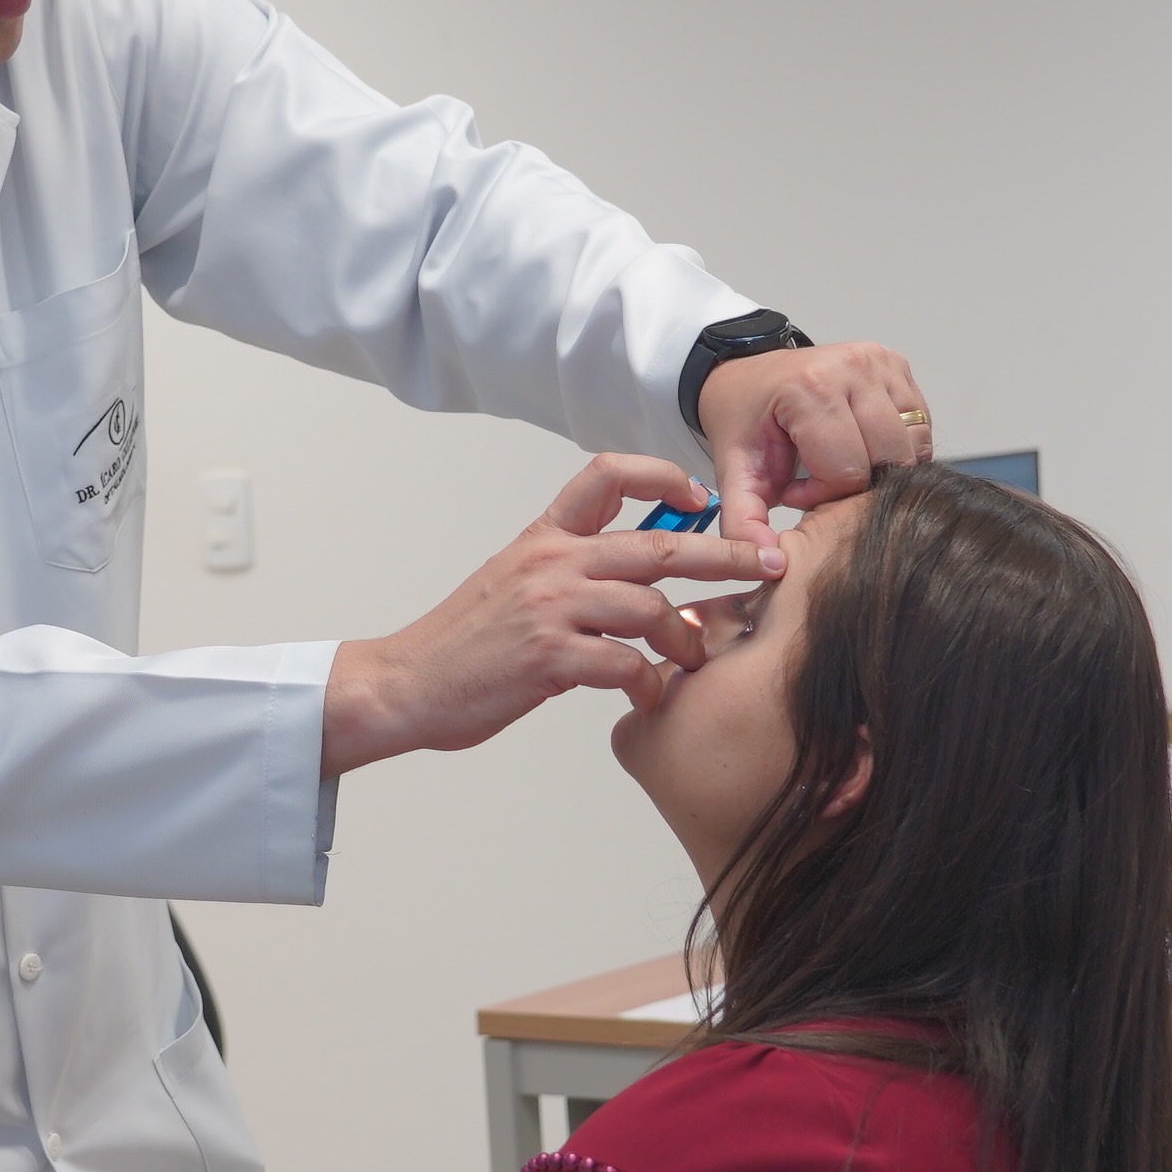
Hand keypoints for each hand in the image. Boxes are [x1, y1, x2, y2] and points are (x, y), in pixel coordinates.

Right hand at [322, 457, 773, 773]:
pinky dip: (648, 684)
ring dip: (685, 638)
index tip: (701, 499)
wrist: (406, 683)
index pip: (606, 475)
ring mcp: (549, 609)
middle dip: (724, 555)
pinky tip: (647, 697)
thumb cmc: (466, 644)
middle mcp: (550, 563)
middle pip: (658, 544)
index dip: (662, 477)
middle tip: (765, 565)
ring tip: (692, 659)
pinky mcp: (547, 659)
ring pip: (650, 607)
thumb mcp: (513, 582)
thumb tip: (642, 585)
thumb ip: (571, 572)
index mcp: (543, 537)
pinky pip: (625, 665)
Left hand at [695, 343, 934, 554]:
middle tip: (820, 479)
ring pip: (912, 444)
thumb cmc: (746, 421)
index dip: (825, 495)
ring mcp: (881, 362)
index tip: (796, 489)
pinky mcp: (898, 365)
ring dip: (883, 466)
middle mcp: (853, 367)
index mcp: (811, 388)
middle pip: (888, 458)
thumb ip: (744, 521)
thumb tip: (769, 564)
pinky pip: (919, 425)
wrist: (749, 376)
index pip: (849, 471)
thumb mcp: (735, 472)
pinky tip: (862, 447)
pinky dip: (897, 447)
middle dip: (858, 484)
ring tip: (840, 463)